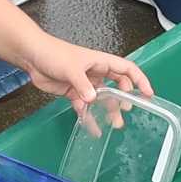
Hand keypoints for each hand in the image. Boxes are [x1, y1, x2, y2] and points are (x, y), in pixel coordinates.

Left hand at [19, 34, 150, 114]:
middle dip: (124, 99)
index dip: (139, 80)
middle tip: (127, 111)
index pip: (126, 69)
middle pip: (117, 86)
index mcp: (101, 62)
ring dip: (108, 110)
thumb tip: (93, 99)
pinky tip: (93, 128)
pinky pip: (85, 107)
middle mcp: (96, 73)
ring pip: (102, 99)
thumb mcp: (71, 68)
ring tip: (115, 124)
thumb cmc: (54, 54)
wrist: (32, 56)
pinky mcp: (73, 92)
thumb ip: (83, 84)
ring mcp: (85, 83)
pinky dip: (89, 117)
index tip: (148, 94)